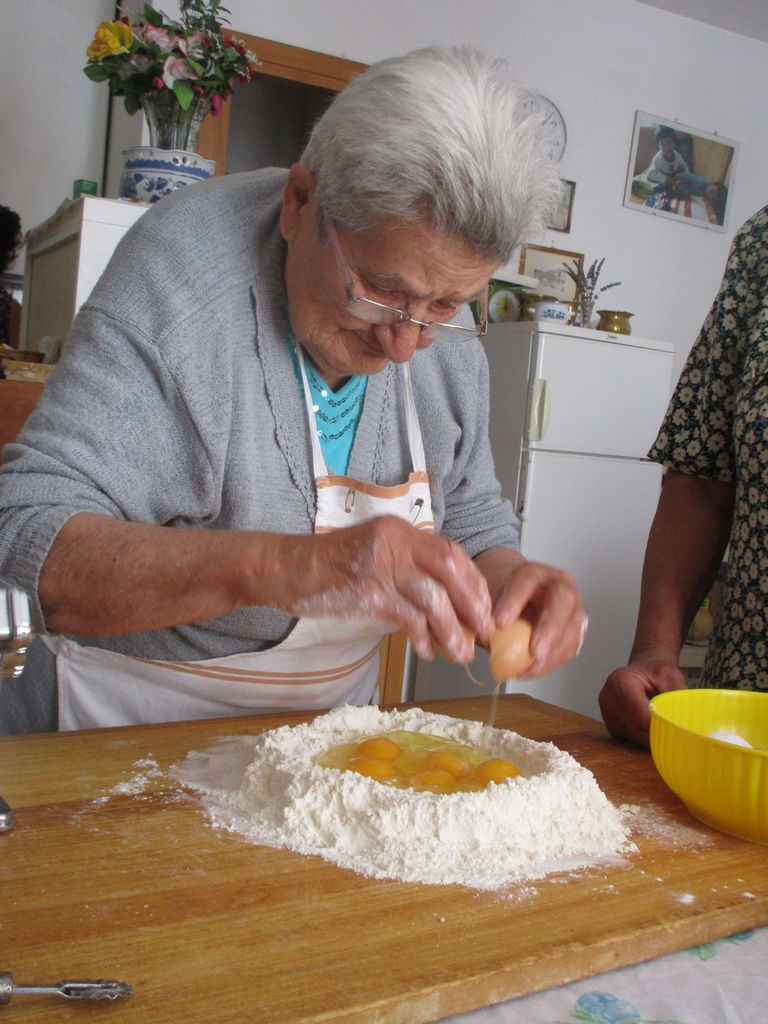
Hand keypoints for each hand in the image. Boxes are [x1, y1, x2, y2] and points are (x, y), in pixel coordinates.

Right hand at [274, 515, 493, 661]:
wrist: (285, 567)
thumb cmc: (328, 566)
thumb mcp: (372, 553)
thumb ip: (405, 567)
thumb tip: (441, 599)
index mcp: (399, 530)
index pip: (451, 552)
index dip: (473, 581)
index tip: (484, 607)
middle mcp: (394, 542)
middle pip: (450, 571)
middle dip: (473, 604)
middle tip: (483, 631)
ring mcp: (381, 565)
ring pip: (434, 599)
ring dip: (452, 630)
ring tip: (460, 652)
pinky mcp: (367, 591)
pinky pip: (408, 617)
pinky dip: (423, 636)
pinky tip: (427, 649)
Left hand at [476, 551, 586, 678]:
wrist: (520, 597)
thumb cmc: (504, 598)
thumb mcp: (491, 598)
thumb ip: (487, 614)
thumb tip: (484, 635)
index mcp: (534, 572)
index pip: (526, 581)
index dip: (513, 602)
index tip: (500, 623)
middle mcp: (558, 585)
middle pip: (562, 601)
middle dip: (549, 627)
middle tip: (535, 650)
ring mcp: (572, 607)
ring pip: (572, 626)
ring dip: (553, 652)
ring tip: (531, 668)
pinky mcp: (575, 628)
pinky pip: (570, 646)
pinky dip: (553, 662)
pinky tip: (534, 670)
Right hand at [598, 659, 685, 747]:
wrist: (642, 671)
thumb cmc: (656, 672)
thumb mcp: (671, 676)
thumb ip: (676, 695)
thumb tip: (685, 719)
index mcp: (620, 682)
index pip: (640, 715)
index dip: (660, 724)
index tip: (677, 727)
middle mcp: (608, 698)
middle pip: (635, 727)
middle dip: (656, 731)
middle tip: (675, 730)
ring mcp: (606, 712)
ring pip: (632, 735)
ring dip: (649, 736)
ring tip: (663, 726)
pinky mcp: (609, 723)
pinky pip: (628, 738)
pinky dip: (642, 737)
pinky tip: (651, 727)